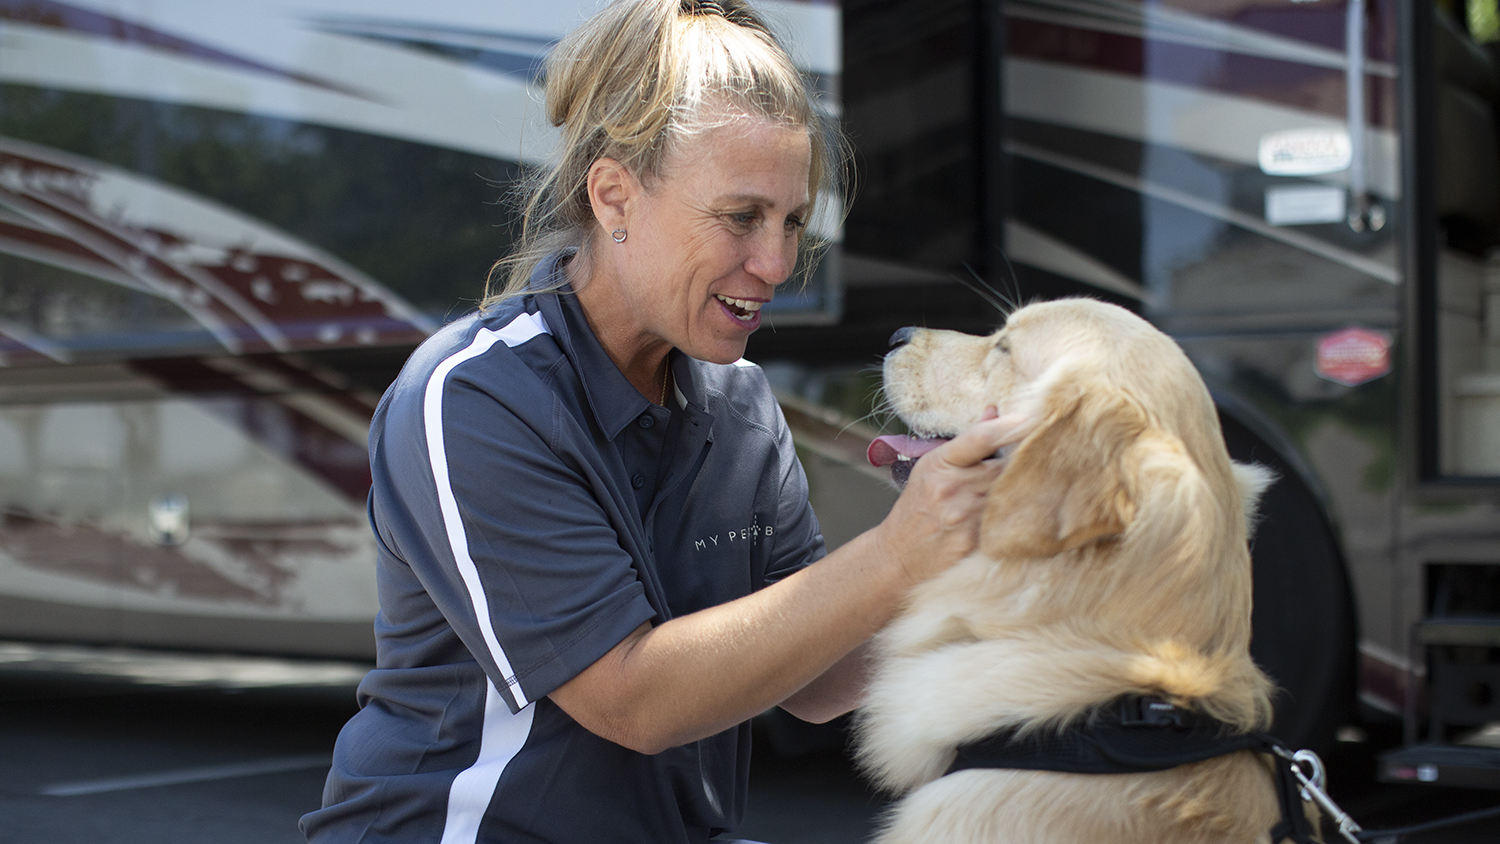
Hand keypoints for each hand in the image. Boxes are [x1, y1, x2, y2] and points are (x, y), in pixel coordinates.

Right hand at [873, 408, 1028, 586]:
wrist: (898, 556)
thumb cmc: (917, 507)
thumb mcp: (932, 467)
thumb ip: (966, 442)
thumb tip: (994, 412)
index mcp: (941, 463)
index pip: (983, 437)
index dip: (1012, 425)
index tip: (1035, 418)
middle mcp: (952, 488)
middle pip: (1007, 465)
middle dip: (1024, 461)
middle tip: (1042, 456)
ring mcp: (965, 516)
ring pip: (1013, 493)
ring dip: (1024, 489)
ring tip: (1032, 486)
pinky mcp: (976, 542)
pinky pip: (1010, 522)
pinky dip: (1018, 516)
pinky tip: (1021, 515)